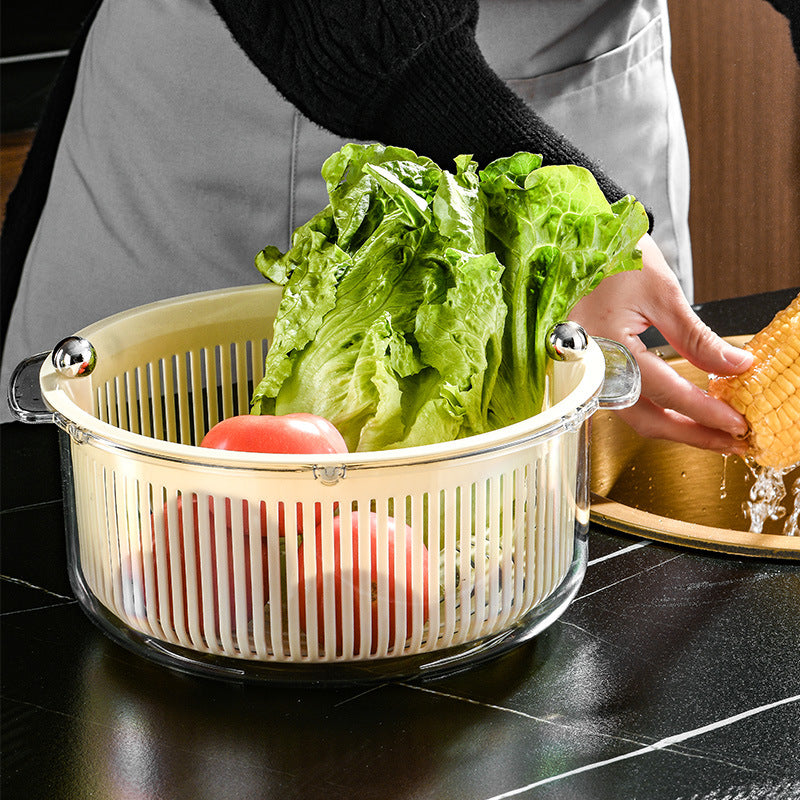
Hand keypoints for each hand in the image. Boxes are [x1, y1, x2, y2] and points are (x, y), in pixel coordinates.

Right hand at [569, 234, 753, 453]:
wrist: (577, 244)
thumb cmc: (612, 259)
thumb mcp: (661, 293)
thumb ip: (697, 337)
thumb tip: (736, 366)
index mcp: (608, 348)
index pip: (666, 392)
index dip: (706, 412)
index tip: (738, 424)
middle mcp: (593, 369)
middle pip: (646, 419)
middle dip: (692, 434)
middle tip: (732, 440)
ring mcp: (589, 373)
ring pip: (635, 415)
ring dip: (676, 425)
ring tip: (714, 429)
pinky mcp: (593, 370)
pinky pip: (626, 401)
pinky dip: (657, 409)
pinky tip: (683, 408)